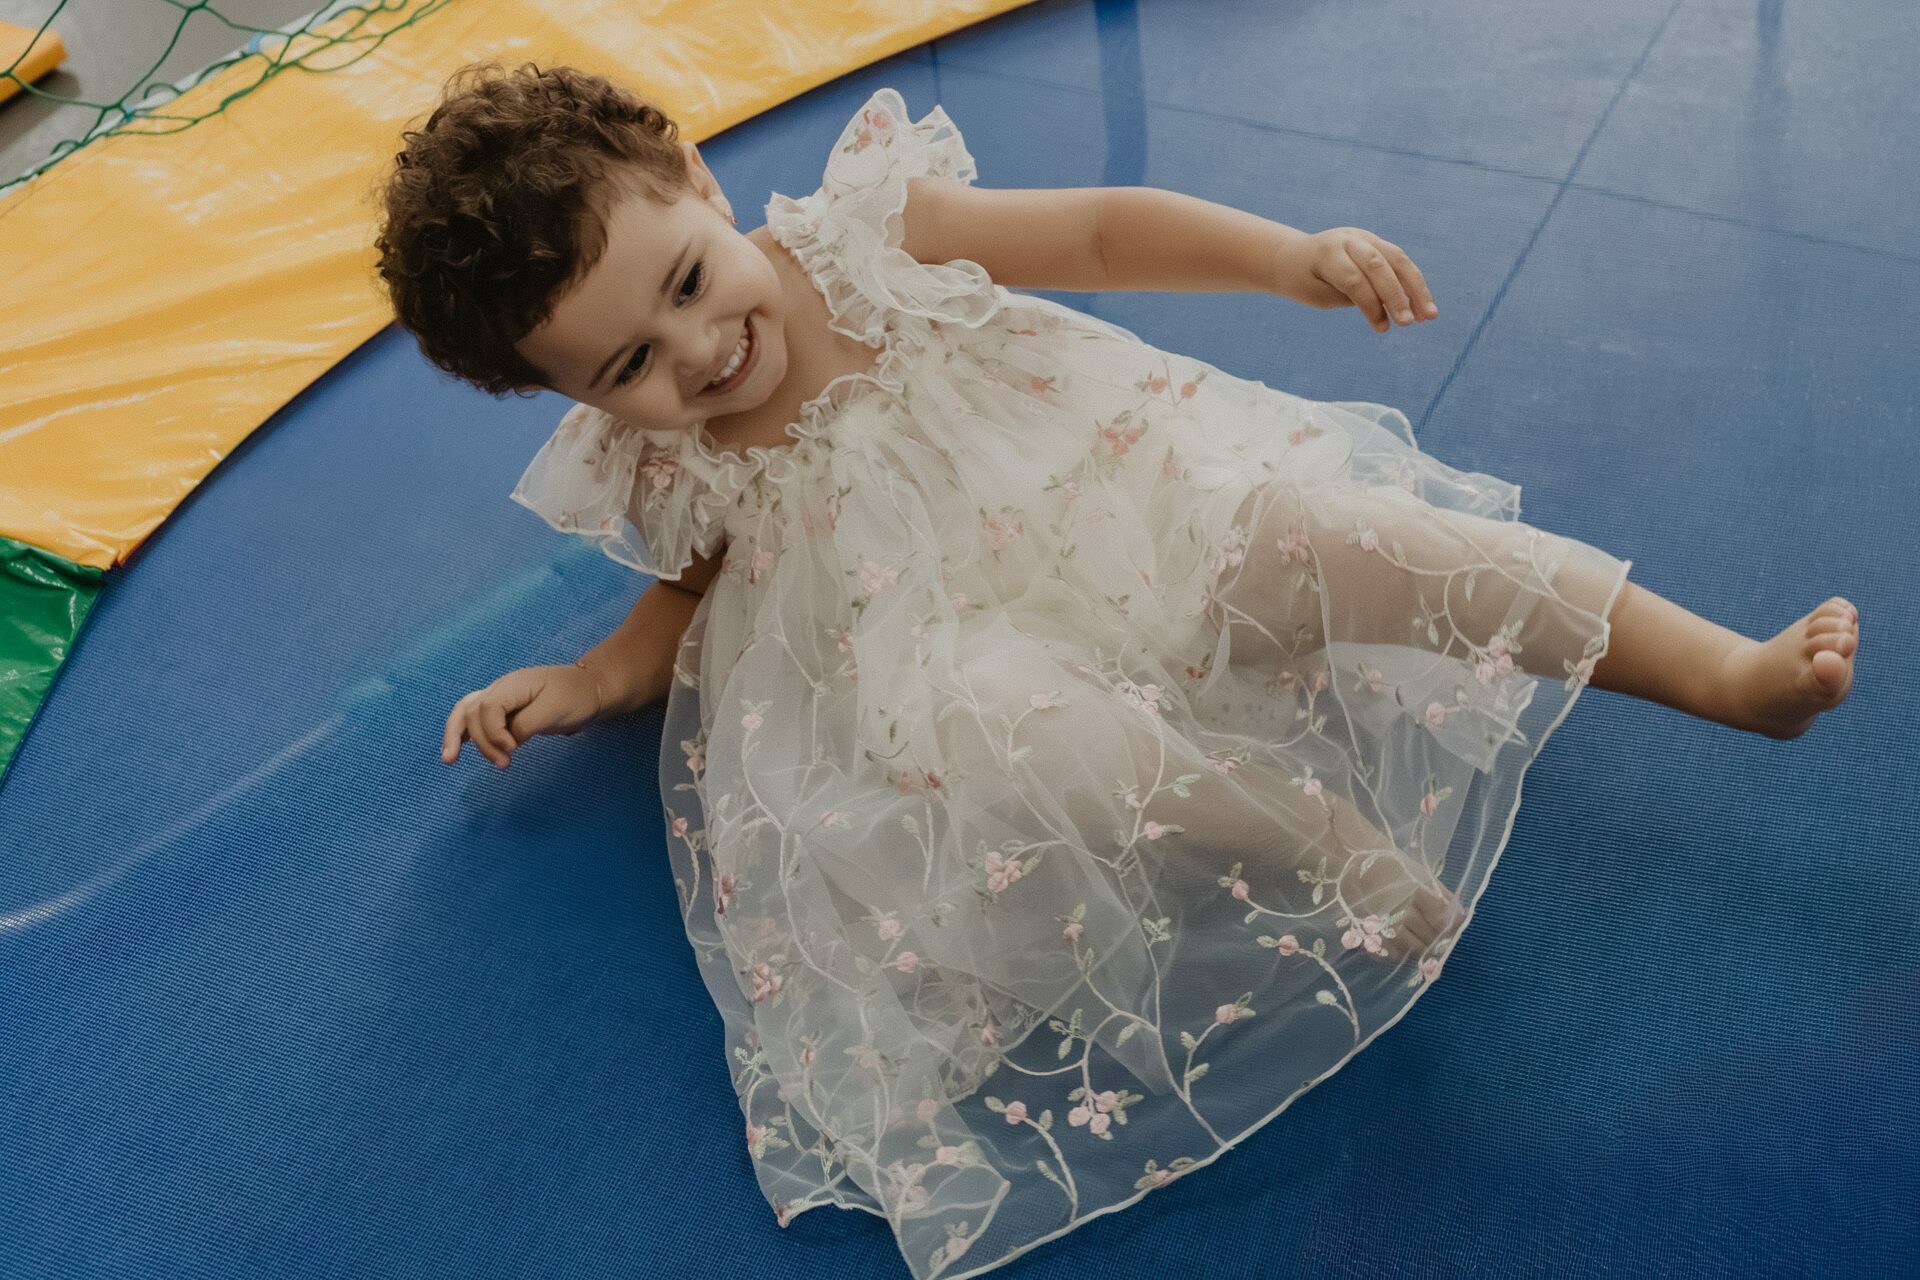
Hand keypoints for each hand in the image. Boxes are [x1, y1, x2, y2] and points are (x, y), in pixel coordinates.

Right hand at [441, 663, 606, 767]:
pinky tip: (455, 749)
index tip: (513, 749)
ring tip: (449, 760)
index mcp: (512, 685)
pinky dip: (462, 733)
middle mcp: (501, 689)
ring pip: (466, 714)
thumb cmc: (576, 697)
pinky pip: (475, 719)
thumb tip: (509, 740)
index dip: (493, 732)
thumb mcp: (554, 710)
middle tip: (504, 765)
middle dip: (481, 742)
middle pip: (472, 713)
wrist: (591, 689)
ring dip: (456, 736)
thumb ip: (526, 724)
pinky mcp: (505, 711)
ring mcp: (500, 698)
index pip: (486, 708)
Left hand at [1284, 227, 1438, 332]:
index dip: (1370, 304)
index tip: (1383, 329)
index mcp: (1328, 252)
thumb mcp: (1318, 294)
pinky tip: (1423, 306)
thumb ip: (1351, 296)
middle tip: (1409, 323)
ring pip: (1397, 260)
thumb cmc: (1304, 281)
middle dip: (1396, 296)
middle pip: (1378, 266)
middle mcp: (1349, 239)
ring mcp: (1365, 237)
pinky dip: (1413, 283)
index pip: (1354, 279)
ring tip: (1429, 316)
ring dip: (1416, 288)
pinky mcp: (1377, 242)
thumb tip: (1388, 306)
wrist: (1295, 256)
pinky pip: (1400, 261)